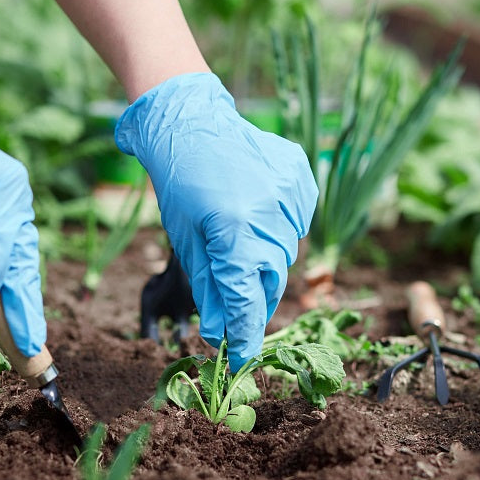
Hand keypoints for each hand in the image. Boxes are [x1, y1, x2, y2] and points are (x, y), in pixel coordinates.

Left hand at [116, 73, 317, 370]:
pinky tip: (256, 211)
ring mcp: (290, 191)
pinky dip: (278, 228)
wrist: (191, 123)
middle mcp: (269, 211)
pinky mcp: (301, 176)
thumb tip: (222, 331)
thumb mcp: (185, 240)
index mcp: (233, 228)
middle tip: (238, 303)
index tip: (241, 356)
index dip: (244, 332)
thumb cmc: (179, 184)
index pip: (247, 298)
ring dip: (265, 259)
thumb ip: (209, 287)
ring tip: (240, 236)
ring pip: (286, 252)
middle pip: (271, 279)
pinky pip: (297, 222)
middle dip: (253, 298)